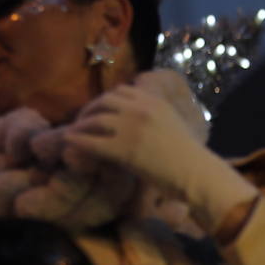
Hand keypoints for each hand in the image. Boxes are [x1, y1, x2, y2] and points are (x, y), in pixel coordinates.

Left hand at [65, 85, 257, 236]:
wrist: (196, 174)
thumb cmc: (188, 155)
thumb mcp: (171, 123)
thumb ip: (152, 116)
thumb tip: (132, 119)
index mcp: (154, 101)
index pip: (121, 91)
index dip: (105, 100)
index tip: (98, 109)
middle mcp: (141, 109)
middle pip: (104, 100)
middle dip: (89, 109)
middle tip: (81, 121)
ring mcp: (131, 128)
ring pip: (95, 119)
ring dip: (80, 124)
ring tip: (73, 132)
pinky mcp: (124, 149)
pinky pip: (92, 141)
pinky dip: (76, 140)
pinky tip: (68, 142)